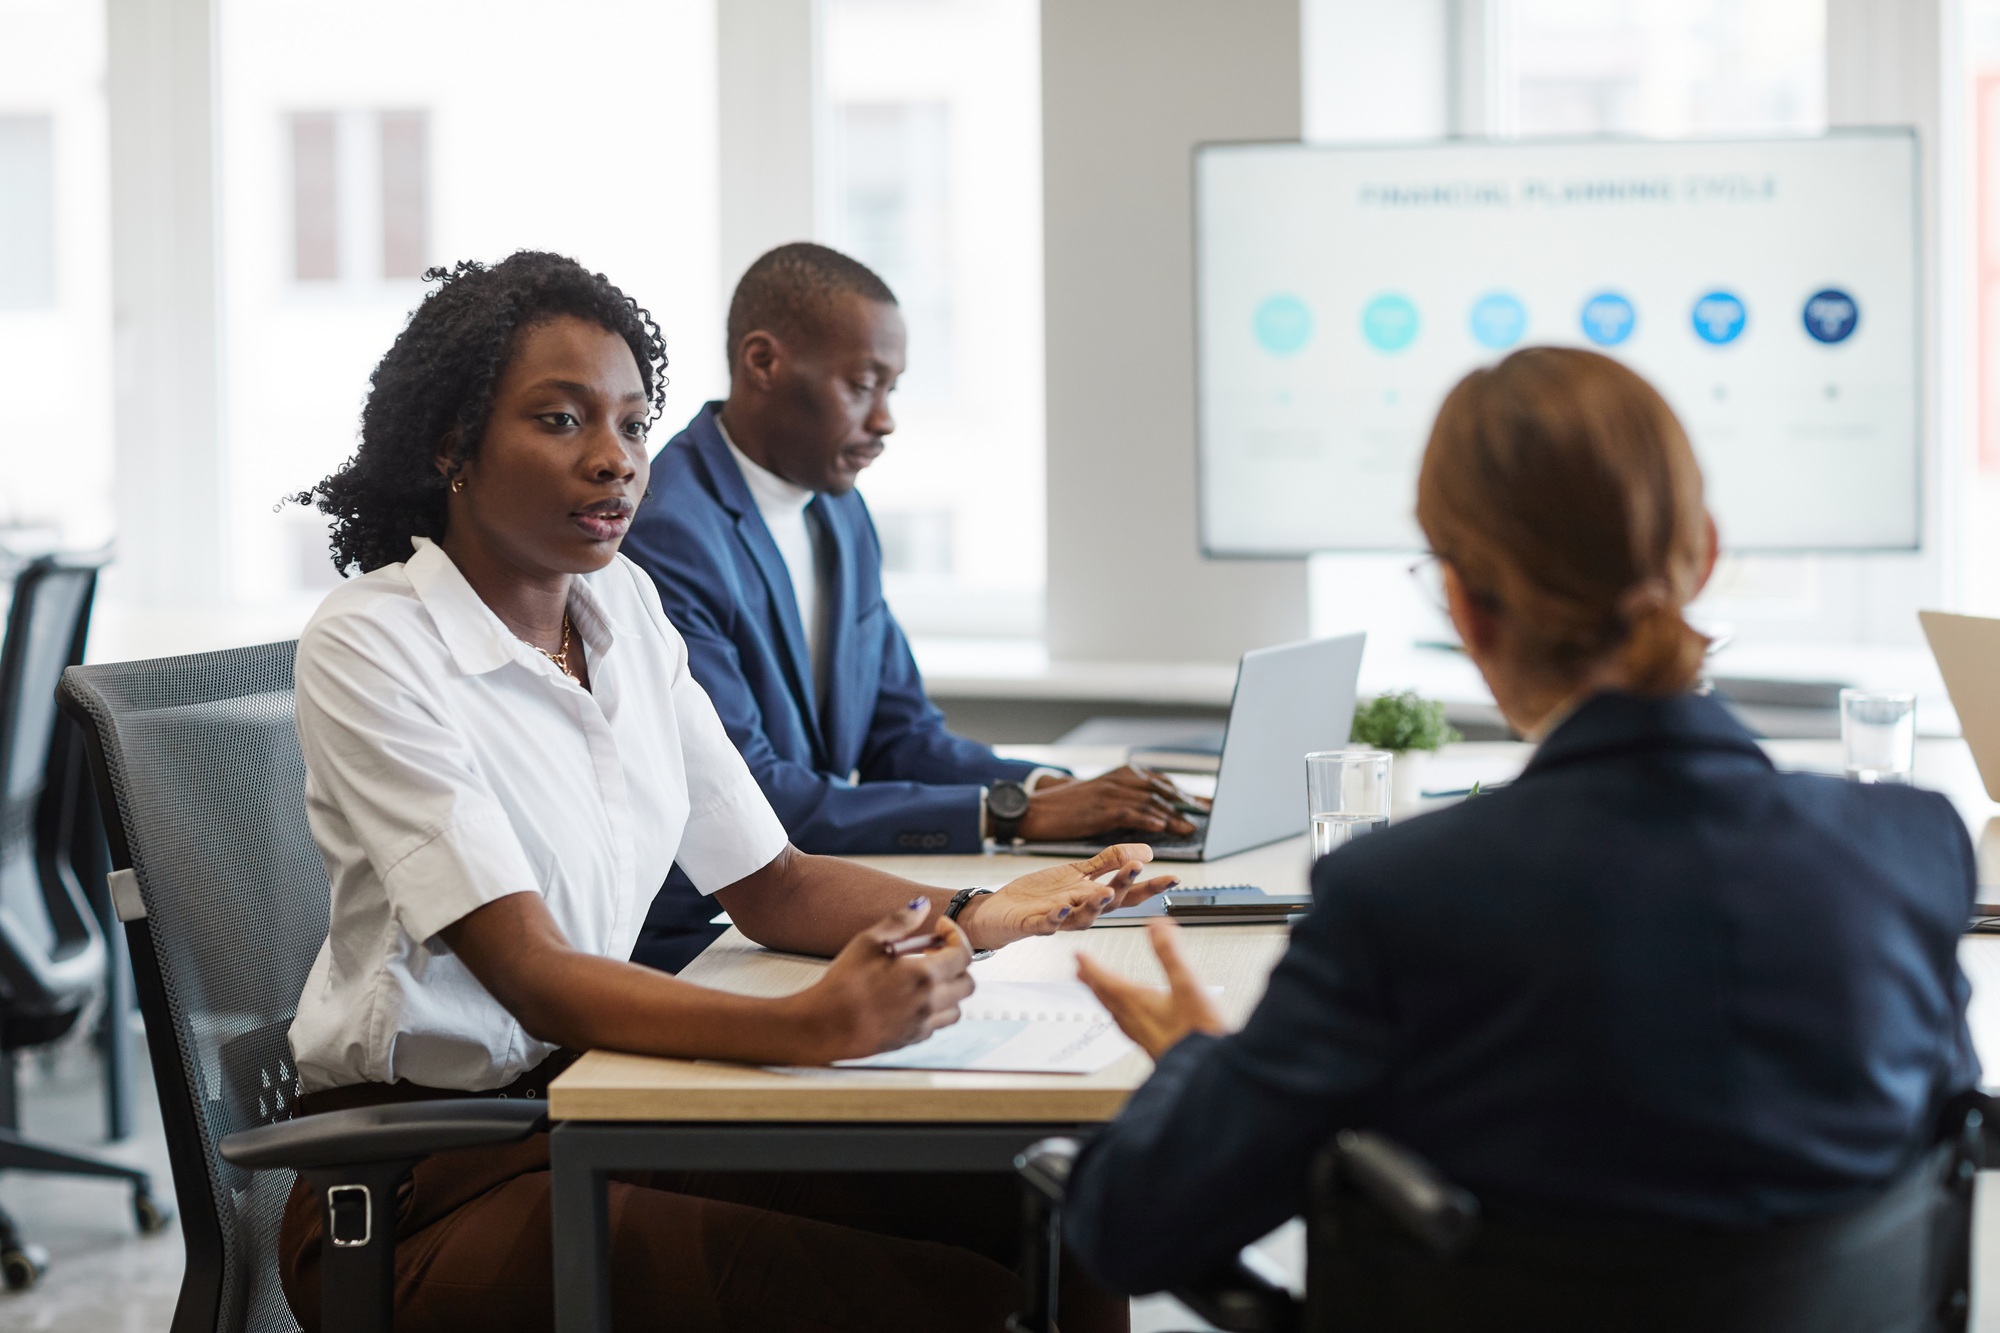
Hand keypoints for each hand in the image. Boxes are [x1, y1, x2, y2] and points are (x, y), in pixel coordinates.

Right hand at [785, 898, 974, 1062]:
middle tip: (933, 953)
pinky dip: (933, 1010)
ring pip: (956, 1008)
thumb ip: (900, 921)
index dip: (956, 935)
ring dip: (948, 990)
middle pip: (967, 983)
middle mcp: (929, 1003)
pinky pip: (936, 1025)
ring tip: (925, 978)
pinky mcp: (911, 1040)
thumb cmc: (843, 984)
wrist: (823, 1025)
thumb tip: (922, 905)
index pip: (963, 954)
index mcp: (923, 975)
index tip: (941, 927)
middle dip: (956, 964)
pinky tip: (911, 999)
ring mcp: (922, 1025)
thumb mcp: (868, 942)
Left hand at [958, 845, 1179, 949]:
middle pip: (1110, 903)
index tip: (1173, 878)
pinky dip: (1057, 917)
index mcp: (1094, 898)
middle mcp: (1081, 911)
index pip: (1129, 893)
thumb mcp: (1078, 872)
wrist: (1001, 911)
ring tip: (1107, 890)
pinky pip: (1048, 924)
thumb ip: (1110, 861)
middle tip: (1136, 869)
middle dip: (1125, 887)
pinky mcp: (1034, 924)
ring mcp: (1059, 920)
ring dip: (1096, 905)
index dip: (1151, 887)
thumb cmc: (1040, 895)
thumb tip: (1146, 850)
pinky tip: (1064, 908)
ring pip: (1083, 917)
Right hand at [1016, 766, 1208, 840]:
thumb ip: (1127, 799)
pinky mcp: (1100, 808)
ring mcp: (1110, 792)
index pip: (1161, 782)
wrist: (1036, 809)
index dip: (1185, 794)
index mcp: (1122, 774)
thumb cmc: (1067, 808)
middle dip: (1186, 802)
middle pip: (1161, 789)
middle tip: (1207, 814)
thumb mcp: (1101, 797)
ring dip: (1173, 816)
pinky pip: (1130, 812)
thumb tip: (1156, 813)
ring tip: (1190, 828)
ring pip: (1150, 801)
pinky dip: (1149, 819)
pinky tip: (1162, 827)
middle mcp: (1119, 779)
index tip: (1205, 804)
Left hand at [1075, 919, 1226, 1059]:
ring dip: (1103, 998)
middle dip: (1091, 981)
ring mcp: (1143, 1036)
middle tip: (1078, 971)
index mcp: (1137, 1003)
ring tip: (1097, 991)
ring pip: (1114, 1013)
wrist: (1208, 1073)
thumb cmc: (1199, 1033)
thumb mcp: (1188, 985)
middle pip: (1105, 997)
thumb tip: (1156, 926)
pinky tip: (1131, 1019)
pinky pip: (1127, 1026)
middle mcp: (1134, 1021)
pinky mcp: (1153, 1047)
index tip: (1077, 955)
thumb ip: (1171, 954)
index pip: (1105, 981)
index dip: (1091, 965)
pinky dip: (1121, 1015)